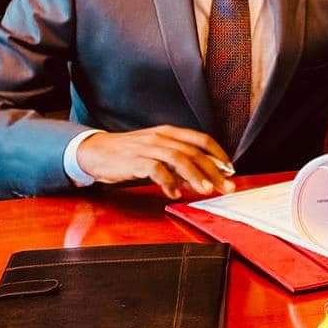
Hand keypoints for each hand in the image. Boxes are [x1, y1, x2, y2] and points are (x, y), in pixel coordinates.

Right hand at [76, 126, 236, 199]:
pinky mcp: (134, 161)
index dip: (218, 153)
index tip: (230, 170)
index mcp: (170, 132)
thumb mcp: (157, 153)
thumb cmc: (129, 153)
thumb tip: (199, 177)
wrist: (97, 151)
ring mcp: (148, 147)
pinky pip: (155, 170)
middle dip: (213, 170)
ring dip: (195, 176)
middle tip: (226, 186)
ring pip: (178, 159)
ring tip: (206, 190)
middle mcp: (162, 137)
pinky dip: (167, 182)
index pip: (201, 139)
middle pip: (194, 152)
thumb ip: (177, 163)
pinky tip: (174, 194)